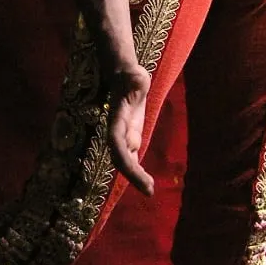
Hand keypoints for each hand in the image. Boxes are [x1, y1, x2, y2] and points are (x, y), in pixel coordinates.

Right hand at [107, 62, 153, 195]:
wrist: (125, 77)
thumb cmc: (128, 75)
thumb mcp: (133, 74)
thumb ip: (134, 78)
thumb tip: (137, 77)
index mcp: (116, 119)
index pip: (116, 143)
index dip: (122, 157)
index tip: (133, 170)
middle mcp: (118, 131)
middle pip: (120, 157)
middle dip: (132, 174)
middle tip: (148, 190)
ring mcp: (124, 136)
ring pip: (125, 162)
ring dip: (135, 177)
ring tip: (149, 190)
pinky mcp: (131, 137)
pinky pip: (132, 158)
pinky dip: (138, 171)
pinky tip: (147, 183)